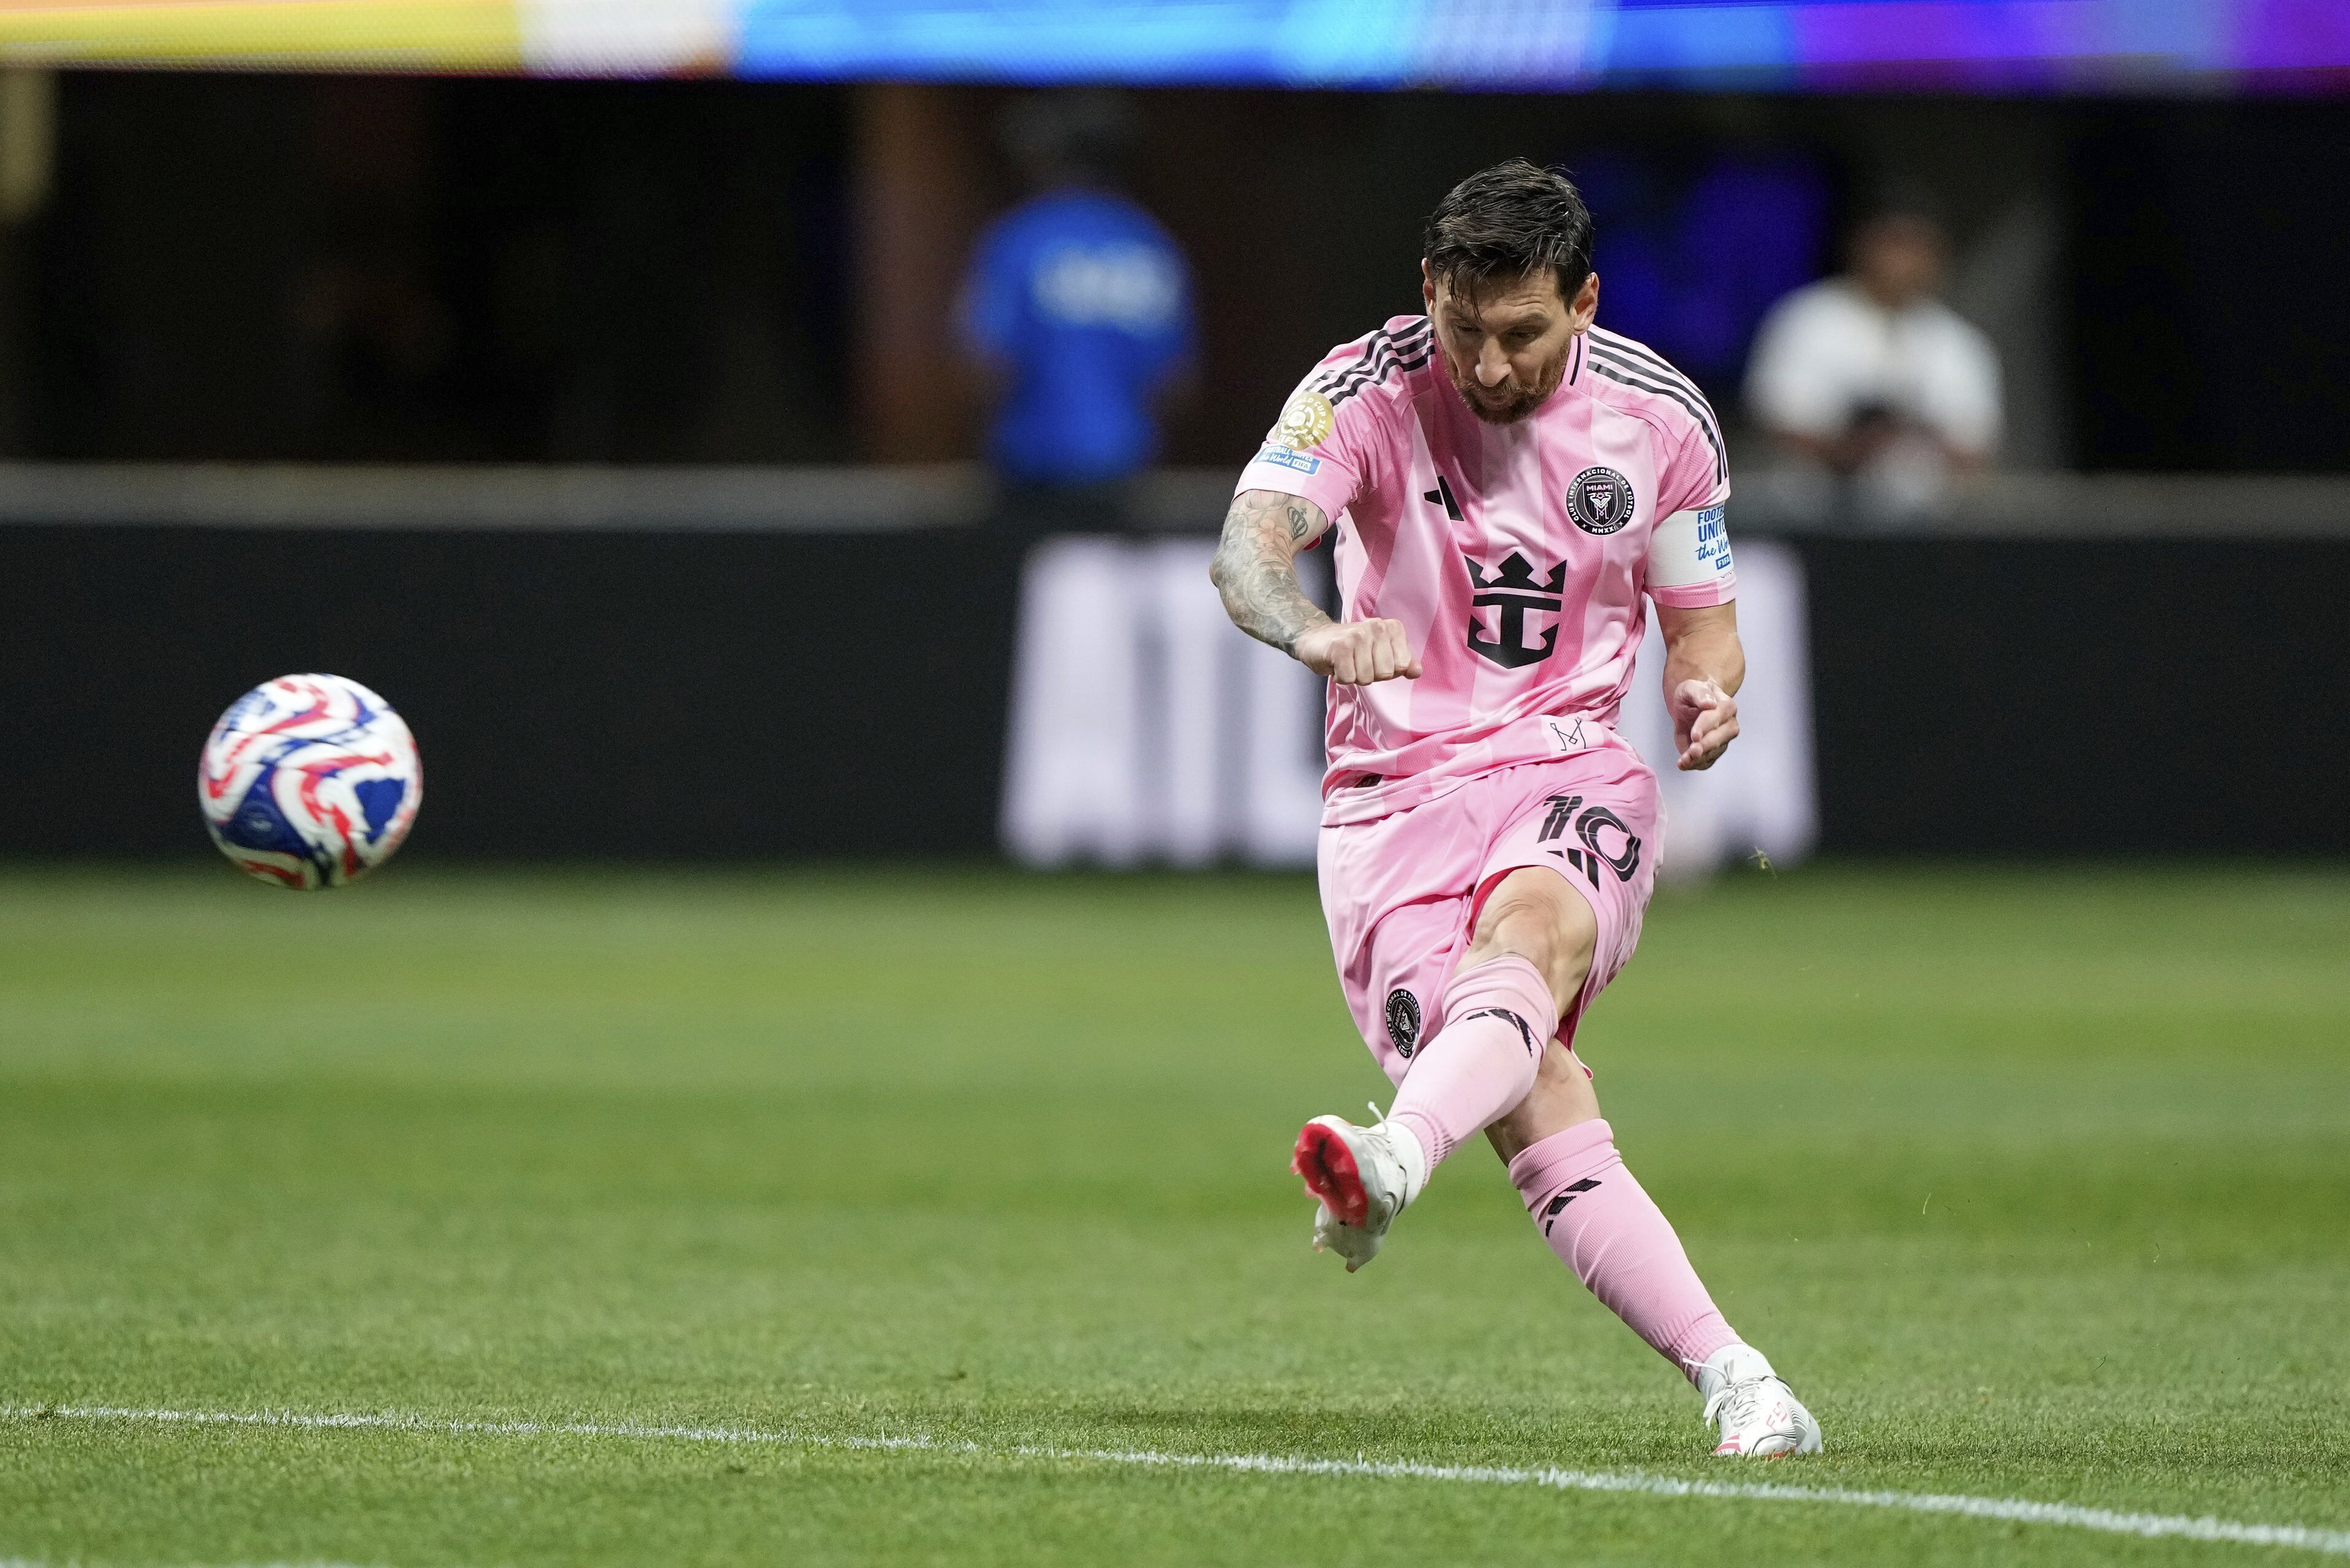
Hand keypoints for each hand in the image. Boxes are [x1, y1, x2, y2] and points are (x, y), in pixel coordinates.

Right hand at [1294, 619, 1421, 685]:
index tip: (1374, 660)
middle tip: (1357, 662)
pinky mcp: (1340, 646)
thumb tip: (1417, 671)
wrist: (1316, 640)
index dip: (1387, 671)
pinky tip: (1336, 664)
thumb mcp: (1382, 654)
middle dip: (1370, 676)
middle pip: (1385, 674)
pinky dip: (1341, 678)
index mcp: (1392, 628)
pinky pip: (1349, 678)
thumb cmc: (1353, 649)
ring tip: (1347, 662)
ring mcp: (1358, 635)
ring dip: (1354, 677)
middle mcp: (1377, 626)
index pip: (1401, 666)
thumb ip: (1403, 663)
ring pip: (1366, 678)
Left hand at [1668, 677, 1737, 770]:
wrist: (1689, 706)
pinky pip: (1706, 761)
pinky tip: (1683, 764)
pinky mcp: (1713, 752)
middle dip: (1704, 746)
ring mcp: (1723, 740)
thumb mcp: (1691, 688)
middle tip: (1692, 751)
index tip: (1694, 735)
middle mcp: (1729, 725)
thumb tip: (1710, 703)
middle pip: (1718, 738)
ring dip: (1698, 758)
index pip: (1716, 718)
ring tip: (1684, 761)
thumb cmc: (1692, 695)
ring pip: (1713, 752)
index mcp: (1727, 706)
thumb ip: (1700, 694)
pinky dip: (1694, 765)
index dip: (1704, 728)